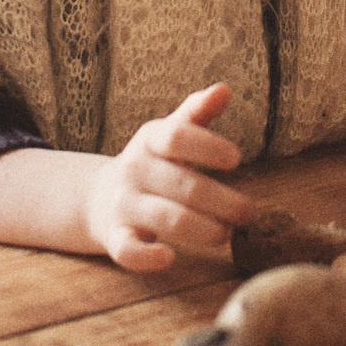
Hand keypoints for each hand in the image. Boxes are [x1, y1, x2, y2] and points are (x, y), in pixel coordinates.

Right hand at [83, 83, 254, 271]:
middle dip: (221, 200)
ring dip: (202, 229)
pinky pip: (127, 250)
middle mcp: (135, 170)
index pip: (175, 136)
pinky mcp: (115, 238)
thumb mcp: (169, 134)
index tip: (236, 158)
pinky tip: (169, 257)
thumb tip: (224, 88)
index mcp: (149, 140)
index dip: (207, 146)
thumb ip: (196, 114)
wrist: (97, 198)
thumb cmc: (150, 164)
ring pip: (164, 218)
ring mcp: (123, 205)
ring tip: (227, 233)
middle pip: (181, 184)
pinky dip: (146, 257)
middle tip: (248, 212)